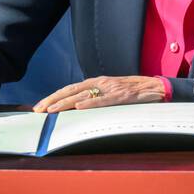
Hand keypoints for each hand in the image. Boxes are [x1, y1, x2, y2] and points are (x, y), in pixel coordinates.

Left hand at [33, 75, 166, 112]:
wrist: (156, 87)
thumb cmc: (133, 92)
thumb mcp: (111, 93)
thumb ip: (97, 97)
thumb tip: (78, 109)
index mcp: (97, 82)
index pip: (70, 89)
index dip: (54, 97)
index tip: (39, 107)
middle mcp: (100, 83)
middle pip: (71, 91)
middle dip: (53, 100)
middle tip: (38, 111)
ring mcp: (111, 89)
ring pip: (84, 95)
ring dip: (65, 103)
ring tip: (52, 110)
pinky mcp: (122, 96)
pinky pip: (104, 101)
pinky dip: (91, 103)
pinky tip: (79, 107)